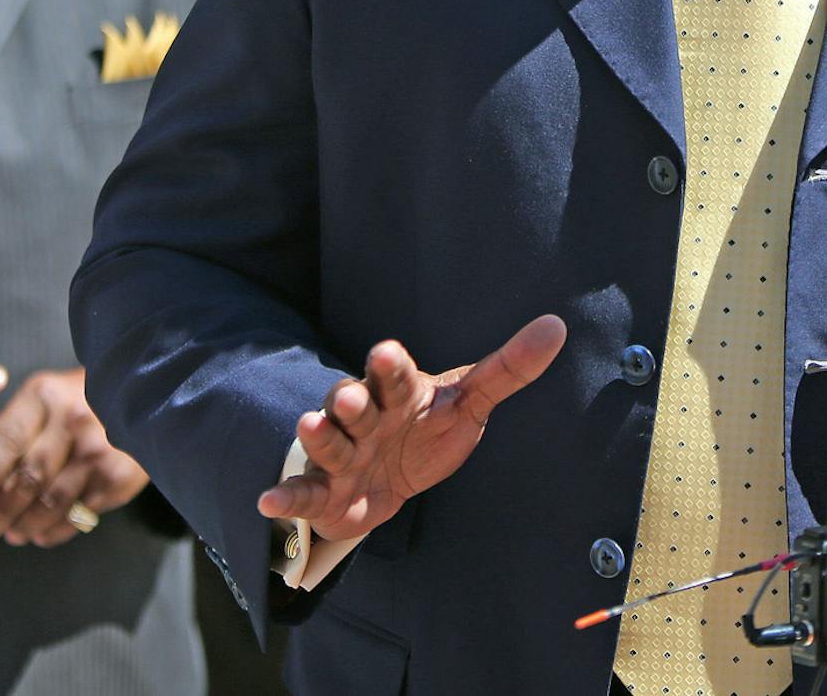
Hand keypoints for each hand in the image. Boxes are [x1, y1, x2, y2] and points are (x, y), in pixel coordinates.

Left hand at [0, 368, 148, 546]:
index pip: (8, 439)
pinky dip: (55, 530)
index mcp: (45, 395)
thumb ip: (13, 435)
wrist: (140, 401)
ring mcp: (99, 449)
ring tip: (13, 534)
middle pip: (29, 476)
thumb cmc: (75, 406)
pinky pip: (78, 513)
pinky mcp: (118, 476)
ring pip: (51, 501)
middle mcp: (74, 419)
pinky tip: (42, 532)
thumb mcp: (42, 403)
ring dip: (26, 525)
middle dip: (2, 510)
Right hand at [256, 315, 566, 543]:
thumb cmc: (430, 430)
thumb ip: (507, 369)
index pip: (394, 374)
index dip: (391, 365)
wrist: (395, 479)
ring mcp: (343, 454)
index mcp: (400, 392)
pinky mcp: (326, 492)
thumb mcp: (469, 402)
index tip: (387, 352)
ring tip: (310, 427)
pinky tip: (268, 500)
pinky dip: (285, 496)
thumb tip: (558, 326)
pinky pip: (302, 492)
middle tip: (349, 399)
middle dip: (350, 401)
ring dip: (319, 437)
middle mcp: (365, 417)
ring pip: (328, 443)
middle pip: (353, 402)